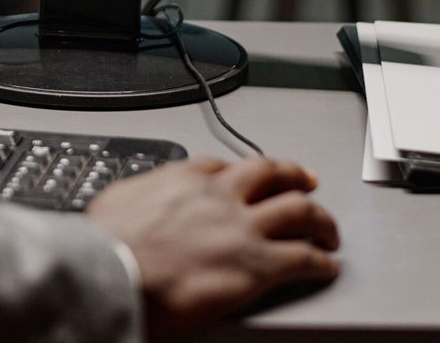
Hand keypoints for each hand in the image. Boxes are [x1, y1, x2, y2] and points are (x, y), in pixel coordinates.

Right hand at [85, 157, 339, 338]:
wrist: (114, 272)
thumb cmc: (109, 243)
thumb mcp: (118, 199)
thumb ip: (140, 195)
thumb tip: (133, 202)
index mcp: (185, 177)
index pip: (226, 167)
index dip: (246, 172)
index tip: (253, 177)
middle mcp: (221, 196)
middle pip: (272, 175)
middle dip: (295, 178)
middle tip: (307, 183)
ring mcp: (243, 228)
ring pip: (300, 211)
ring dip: (321, 219)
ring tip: (329, 230)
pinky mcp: (258, 265)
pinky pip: (305, 258)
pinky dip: (323, 261)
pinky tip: (328, 266)